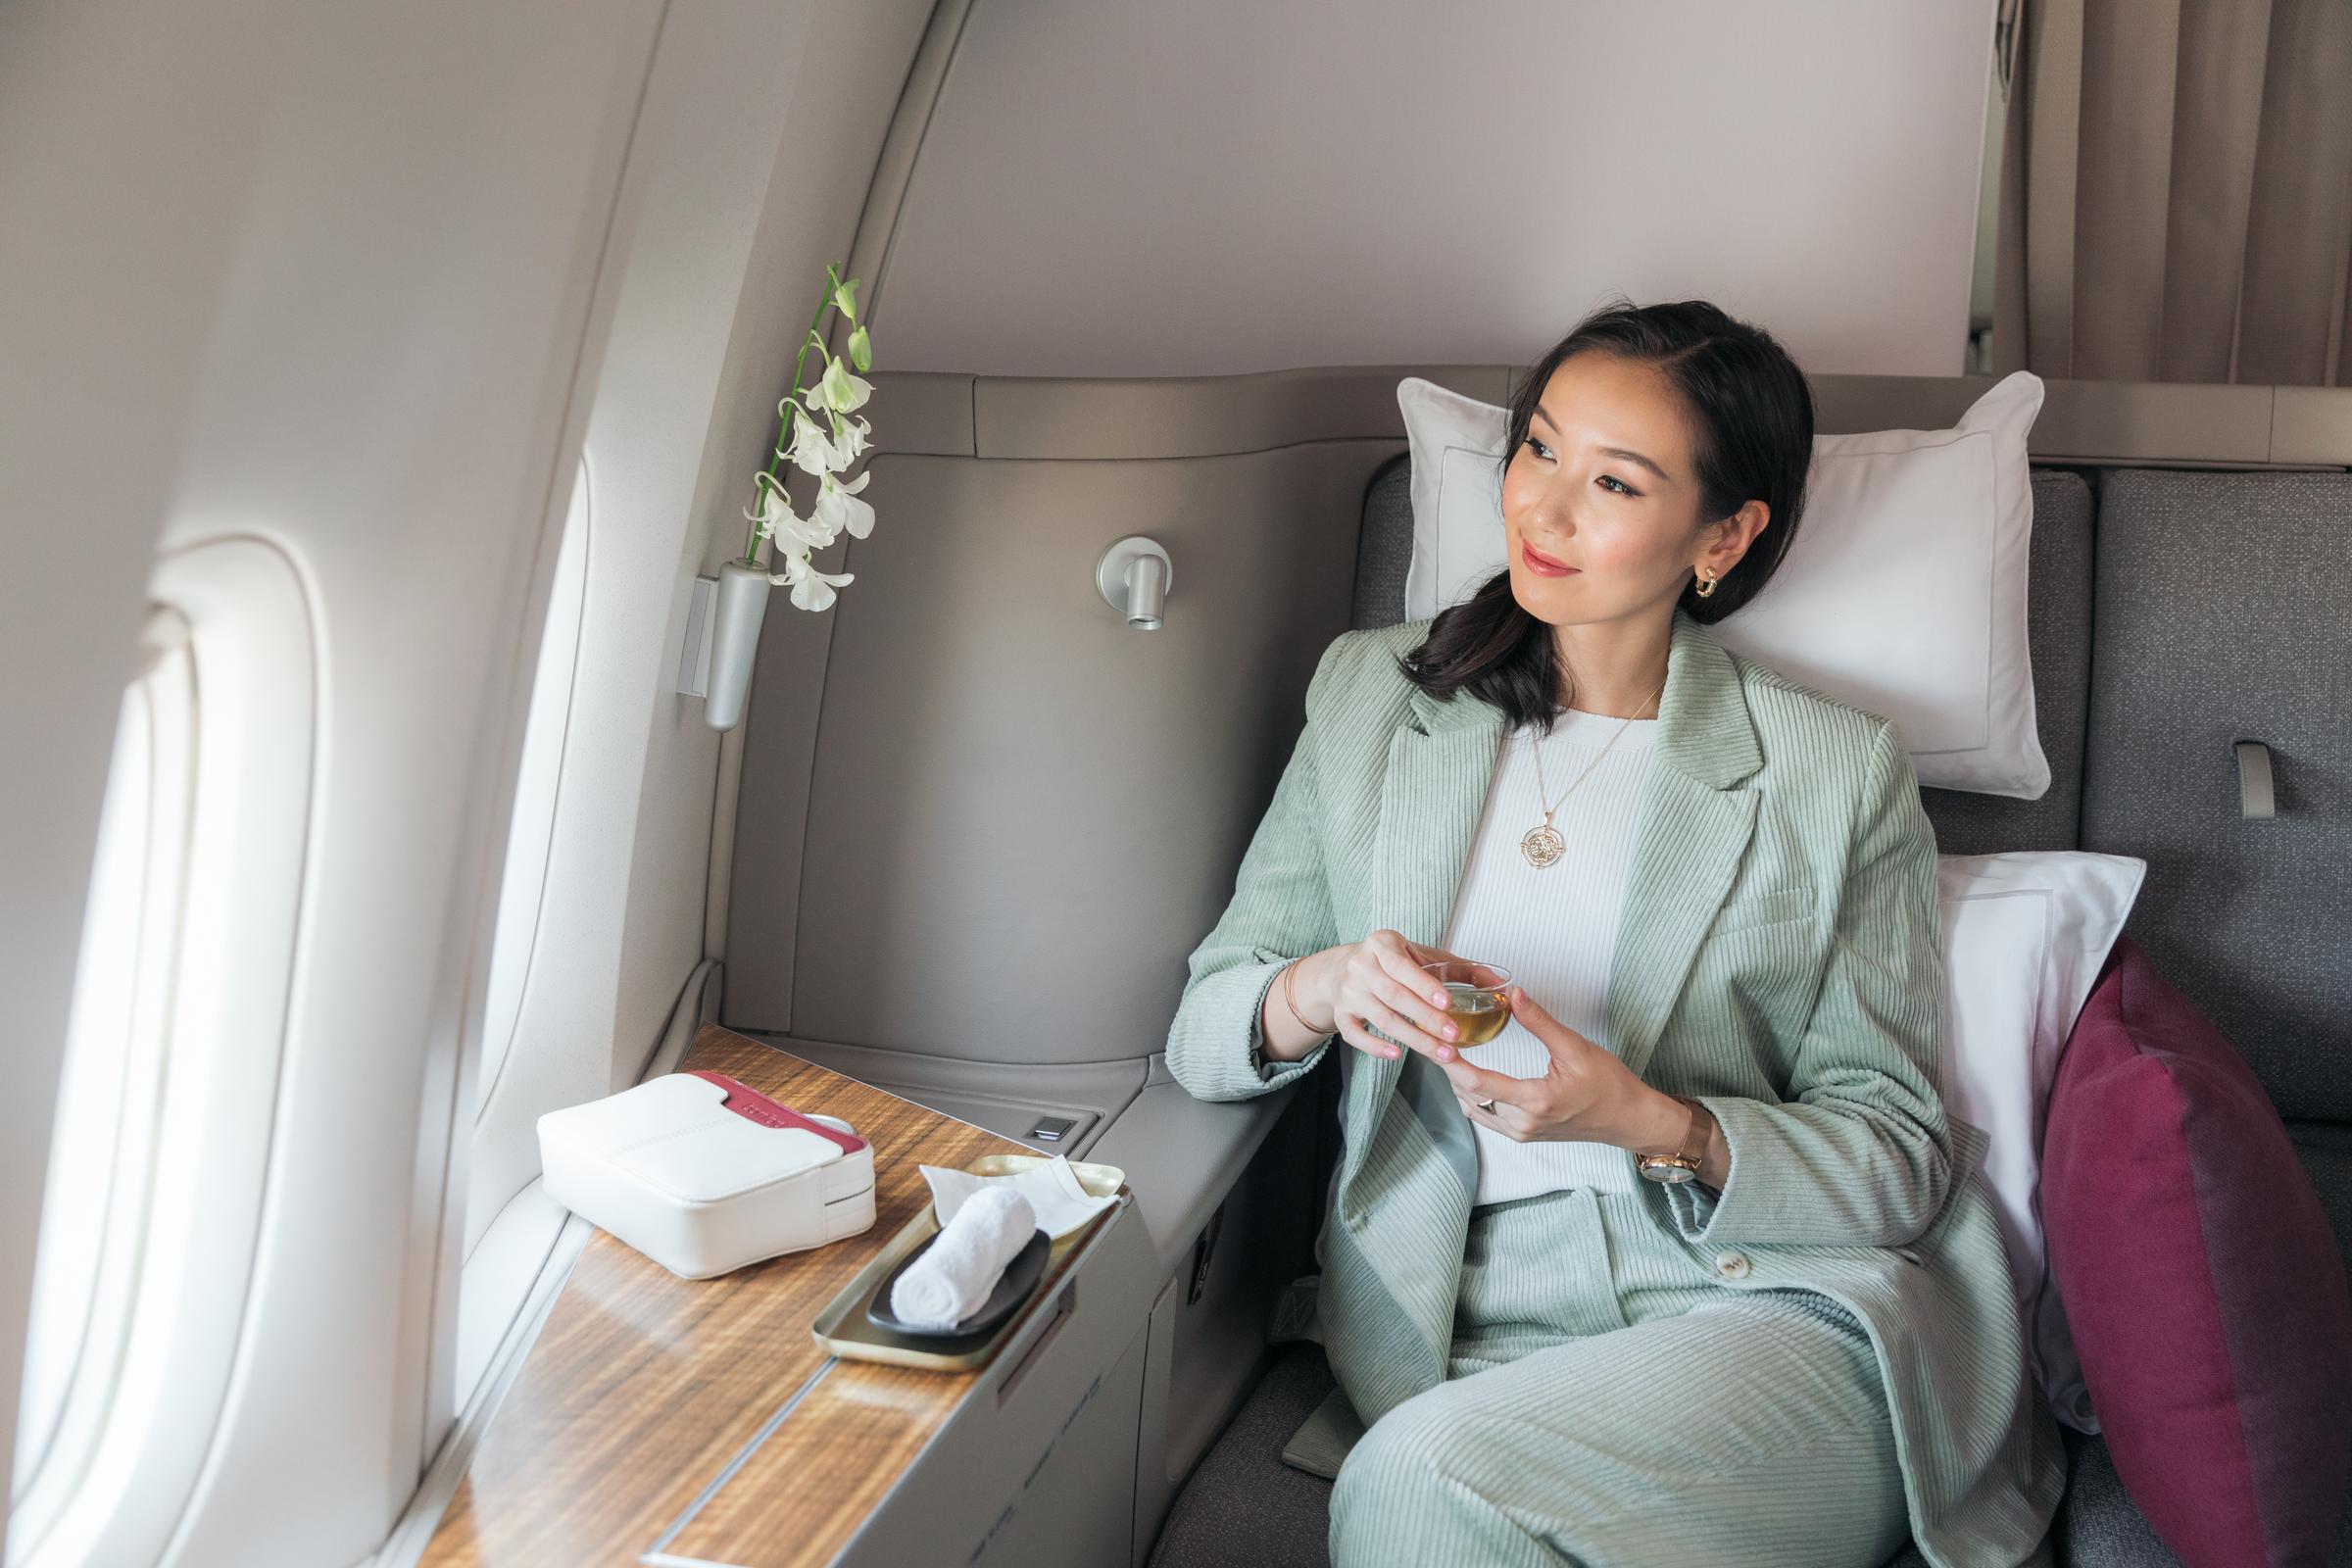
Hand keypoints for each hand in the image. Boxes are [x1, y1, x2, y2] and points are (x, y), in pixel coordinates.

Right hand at [1304, 930, 1487, 1064]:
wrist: (1343, 969)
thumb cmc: (1392, 962)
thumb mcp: (1422, 955)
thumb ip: (1460, 968)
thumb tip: (1499, 983)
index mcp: (1381, 944)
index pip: (1403, 967)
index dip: (1425, 986)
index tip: (1448, 1002)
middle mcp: (1361, 966)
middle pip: (1394, 996)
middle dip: (1426, 1018)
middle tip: (1453, 1035)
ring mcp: (1349, 992)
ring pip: (1381, 1019)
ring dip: (1413, 1038)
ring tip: (1442, 1054)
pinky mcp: (1341, 1014)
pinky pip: (1355, 1035)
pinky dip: (1374, 1047)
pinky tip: (1397, 1054)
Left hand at [1441, 985, 1682, 1149]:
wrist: (1626, 1119)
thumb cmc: (1607, 1084)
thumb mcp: (1576, 1048)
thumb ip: (1541, 1022)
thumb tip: (1515, 994)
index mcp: (1535, 1101)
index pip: (1479, 1083)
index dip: (1452, 1063)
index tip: (1436, 1043)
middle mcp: (1523, 1123)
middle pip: (1470, 1095)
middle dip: (1449, 1068)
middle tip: (1434, 1038)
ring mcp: (1521, 1133)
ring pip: (1474, 1108)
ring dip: (1458, 1082)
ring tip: (1446, 1052)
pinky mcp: (1523, 1135)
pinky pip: (1485, 1116)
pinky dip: (1472, 1095)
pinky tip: (1467, 1074)